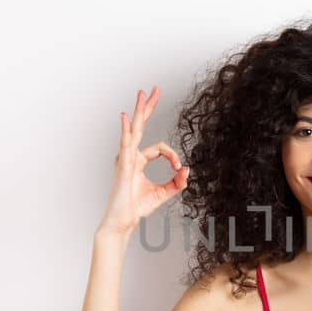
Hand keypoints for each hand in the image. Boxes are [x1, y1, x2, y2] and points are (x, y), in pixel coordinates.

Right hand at [97, 85, 189, 234]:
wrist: (124, 220)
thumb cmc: (138, 207)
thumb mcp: (164, 193)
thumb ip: (177, 182)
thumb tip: (188, 170)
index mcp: (139, 160)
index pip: (160, 148)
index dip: (173, 155)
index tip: (180, 167)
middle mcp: (131, 155)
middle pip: (141, 126)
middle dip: (148, 107)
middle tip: (154, 90)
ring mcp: (126, 158)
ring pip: (134, 129)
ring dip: (139, 110)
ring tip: (142, 93)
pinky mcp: (123, 165)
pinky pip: (125, 144)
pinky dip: (125, 130)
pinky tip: (124, 117)